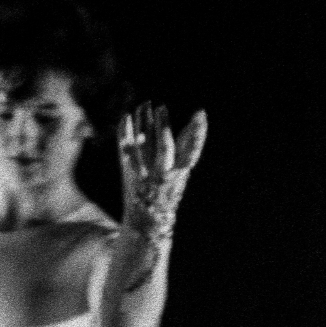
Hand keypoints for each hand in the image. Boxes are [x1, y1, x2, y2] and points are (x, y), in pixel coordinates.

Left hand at [118, 103, 207, 241]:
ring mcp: (145, 174)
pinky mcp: (129, 173)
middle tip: (162, 107)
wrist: (147, 222)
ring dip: (144, 125)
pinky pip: (126, 151)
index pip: (191, 151)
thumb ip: (186, 144)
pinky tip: (125, 116)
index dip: (197, 133)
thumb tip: (200, 116)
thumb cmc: (169, 189)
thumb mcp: (182, 169)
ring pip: (143, 147)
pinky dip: (125, 133)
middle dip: (164, 128)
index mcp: (180, 173)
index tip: (200, 113)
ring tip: (145, 104)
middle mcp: (163, 174)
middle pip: (165, 148)